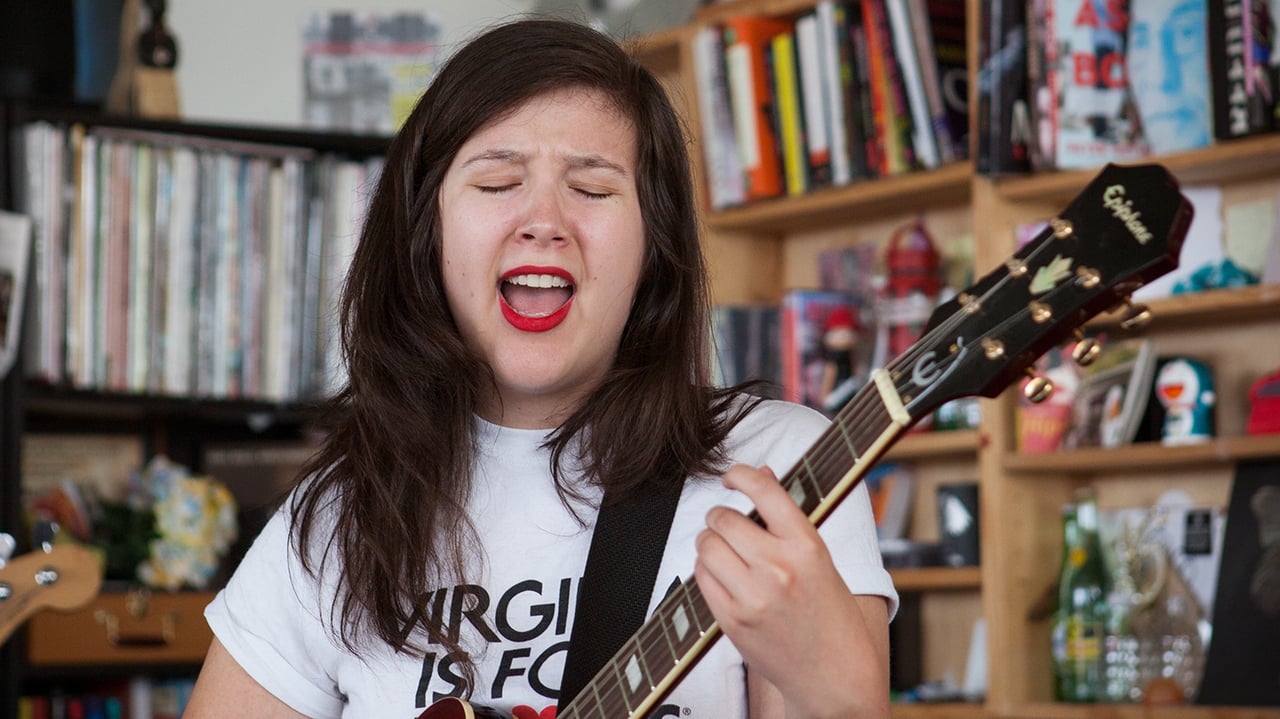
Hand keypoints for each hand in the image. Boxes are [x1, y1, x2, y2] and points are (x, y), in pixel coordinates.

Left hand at [694, 464, 889, 718]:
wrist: (834, 673)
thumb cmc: (831, 613)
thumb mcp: (819, 558)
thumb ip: (785, 517)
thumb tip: (760, 474)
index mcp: (807, 546)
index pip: (764, 492)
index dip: (740, 475)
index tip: (732, 476)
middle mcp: (778, 568)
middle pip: (723, 518)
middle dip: (721, 517)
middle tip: (729, 525)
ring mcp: (752, 596)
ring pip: (706, 545)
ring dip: (710, 542)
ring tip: (726, 552)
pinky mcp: (732, 620)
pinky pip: (700, 577)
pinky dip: (706, 570)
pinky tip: (724, 576)